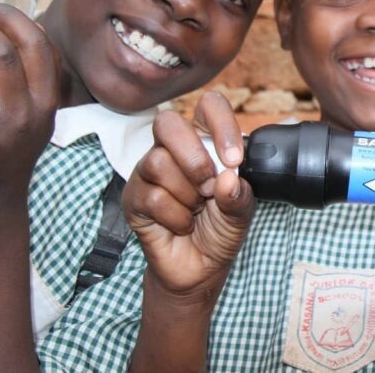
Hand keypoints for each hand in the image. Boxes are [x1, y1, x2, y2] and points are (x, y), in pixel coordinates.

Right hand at [123, 91, 255, 300]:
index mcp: (204, 141)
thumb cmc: (220, 229)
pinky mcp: (133, 197)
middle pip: (168, 123)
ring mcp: (148, 171)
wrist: (200, 269)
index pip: (208, 106)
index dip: (221, 124)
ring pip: (158, 162)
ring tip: (196, 210)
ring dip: (186, 193)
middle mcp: (173, 149)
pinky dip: (176, 216)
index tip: (235, 159)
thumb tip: (227, 178)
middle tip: (209, 186)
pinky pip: (152, 196)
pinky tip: (183, 224)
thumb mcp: (241, 212)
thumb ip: (239, 195)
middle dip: (194, 157)